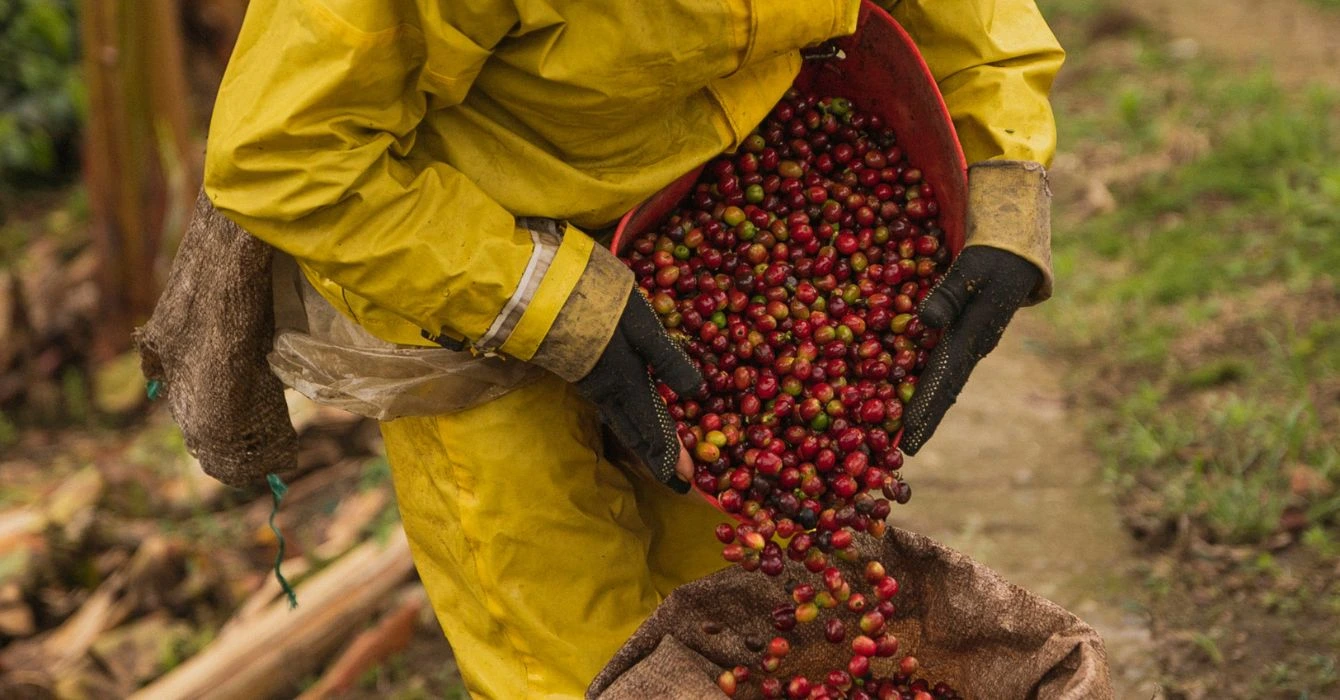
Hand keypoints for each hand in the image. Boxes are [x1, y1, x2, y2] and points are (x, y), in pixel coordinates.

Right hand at [575, 290, 701, 491]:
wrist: (541, 290)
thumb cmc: (597, 304)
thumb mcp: (641, 325)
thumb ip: (667, 358)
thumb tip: (696, 391)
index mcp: (626, 385)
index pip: (653, 431)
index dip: (671, 457)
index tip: (686, 482)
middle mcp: (607, 393)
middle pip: (636, 436)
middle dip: (656, 459)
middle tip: (675, 481)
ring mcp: (591, 384)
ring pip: (621, 423)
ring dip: (642, 442)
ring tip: (658, 456)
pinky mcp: (580, 371)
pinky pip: (610, 408)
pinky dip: (627, 421)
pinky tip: (630, 418)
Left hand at [900, 246, 1040, 453]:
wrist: (1019, 251)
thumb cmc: (994, 257)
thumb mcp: (972, 268)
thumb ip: (949, 293)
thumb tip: (927, 321)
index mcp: (974, 336)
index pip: (944, 379)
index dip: (925, 406)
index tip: (907, 433)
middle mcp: (973, 346)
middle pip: (944, 389)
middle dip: (923, 419)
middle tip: (902, 450)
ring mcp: (970, 343)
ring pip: (944, 380)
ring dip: (924, 405)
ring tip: (904, 432)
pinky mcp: (965, 334)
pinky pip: (942, 363)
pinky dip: (926, 382)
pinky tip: (907, 392)